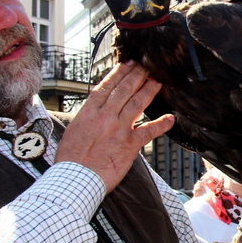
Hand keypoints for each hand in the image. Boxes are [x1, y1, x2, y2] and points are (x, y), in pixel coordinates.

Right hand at [55, 61, 173, 191]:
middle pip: (124, 90)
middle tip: (147, 66)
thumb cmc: (71, 159)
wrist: (75, 178)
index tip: (128, 63)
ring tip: (158, 82)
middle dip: (137, 75)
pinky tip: (170, 118)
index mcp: (90, 111)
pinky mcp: (129, 145)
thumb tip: (95, 110)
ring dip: (149, 91)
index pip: (107, 86)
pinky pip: (149, 132)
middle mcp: (105, 116)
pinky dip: (161, 124)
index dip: (119, 73)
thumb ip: (87, 117)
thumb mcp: (73, 130)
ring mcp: (119, 129)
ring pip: (138, 104)